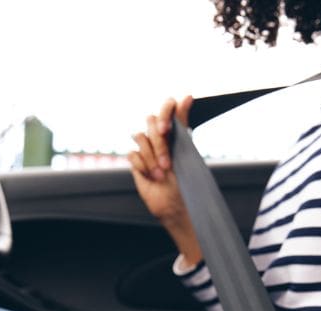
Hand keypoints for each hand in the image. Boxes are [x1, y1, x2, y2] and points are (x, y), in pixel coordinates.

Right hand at [128, 96, 202, 264]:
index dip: (164, 113)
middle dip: (159, 144)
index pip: (167, 106)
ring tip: (160, 174)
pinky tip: (151, 177)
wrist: (174, 205)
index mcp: (176, 130)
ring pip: (140, 137)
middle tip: (167, 164)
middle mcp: (160, 136)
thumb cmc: (185, 179)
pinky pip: (132, 154)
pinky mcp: (136, 161)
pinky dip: (142, 166)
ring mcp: (147, 148)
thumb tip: (187, 95)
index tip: (165, 130)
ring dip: (151, 158)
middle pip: (150, 121)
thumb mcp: (186, 149)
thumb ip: (182, 122)